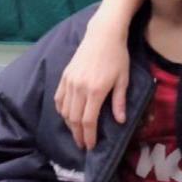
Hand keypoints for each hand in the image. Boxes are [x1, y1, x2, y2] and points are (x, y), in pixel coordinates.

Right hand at [54, 23, 129, 150]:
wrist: (103, 35)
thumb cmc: (117, 57)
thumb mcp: (123, 79)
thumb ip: (119, 101)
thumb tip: (120, 121)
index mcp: (95, 91)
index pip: (88, 121)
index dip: (89, 136)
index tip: (91, 146)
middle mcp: (79, 88)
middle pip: (74, 119)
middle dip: (78, 134)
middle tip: (82, 144)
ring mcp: (69, 81)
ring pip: (64, 110)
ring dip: (69, 125)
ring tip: (76, 133)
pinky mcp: (64, 76)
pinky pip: (58, 98)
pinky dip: (61, 110)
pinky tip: (66, 116)